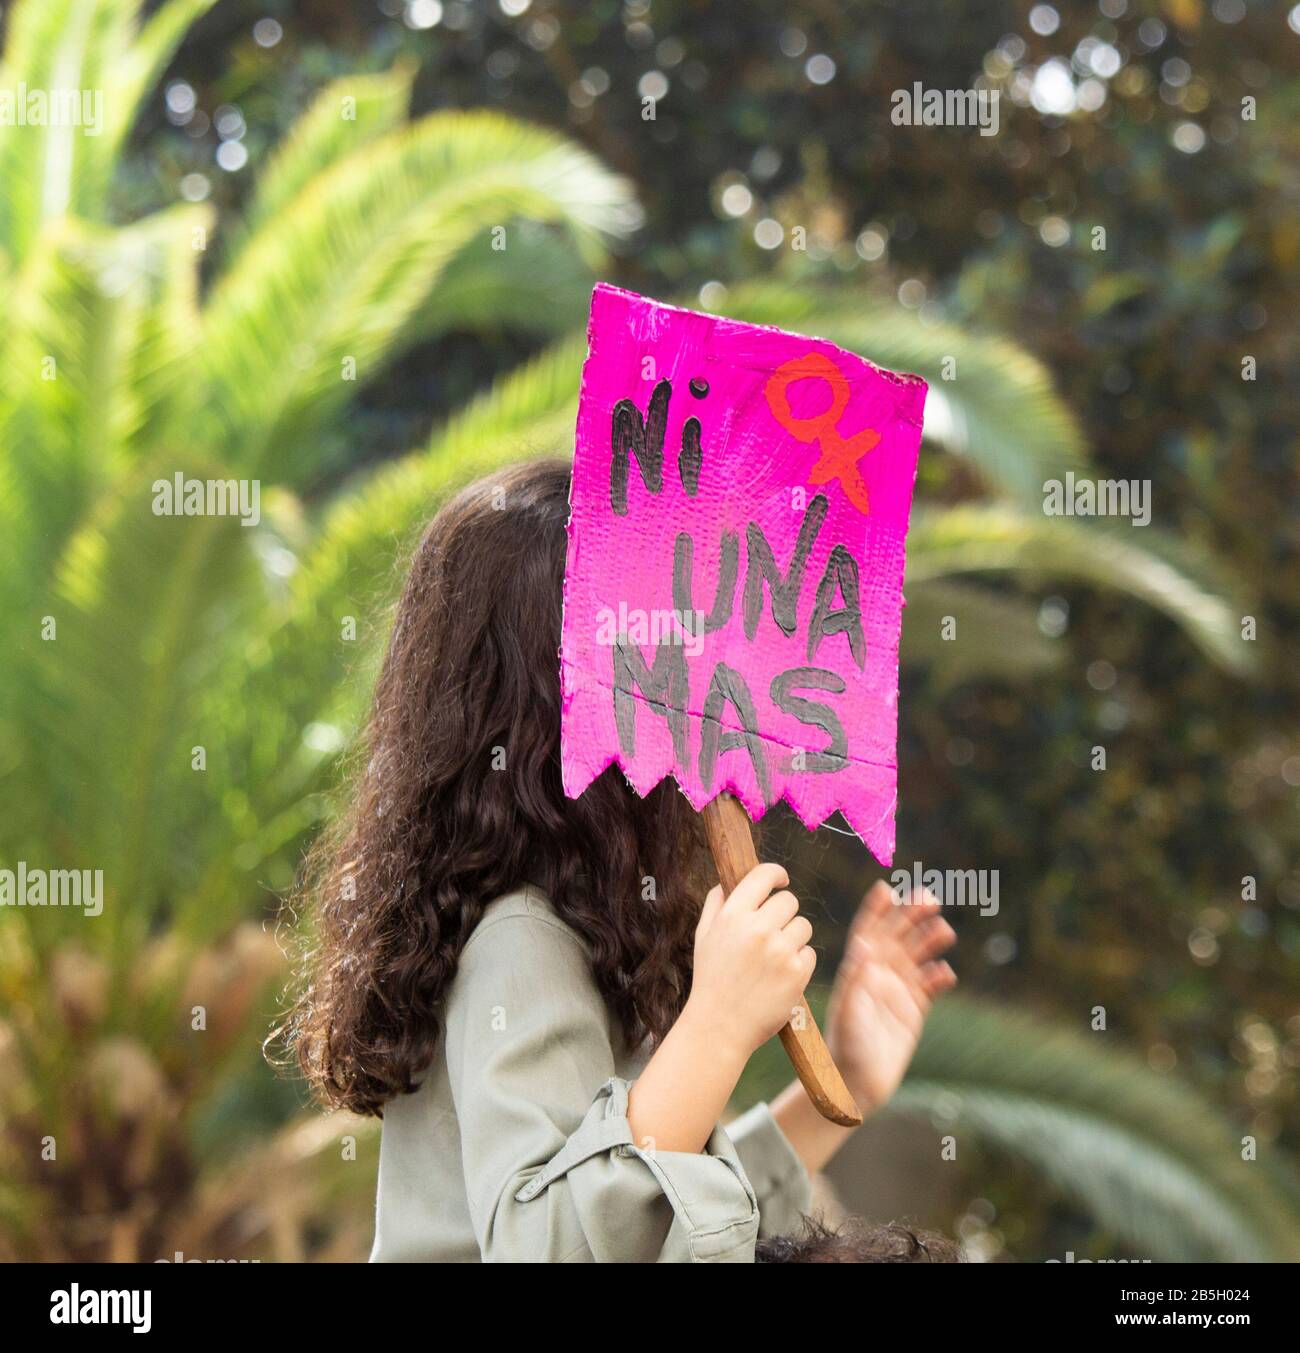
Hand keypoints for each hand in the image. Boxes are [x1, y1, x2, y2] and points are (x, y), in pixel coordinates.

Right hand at [684, 863, 815, 1059]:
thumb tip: (729, 881)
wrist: (720, 1027)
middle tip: (772, 932)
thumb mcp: (703, 936)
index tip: (780, 880)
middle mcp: (757, 929)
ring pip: (803, 926)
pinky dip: (799, 962)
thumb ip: (716, 904)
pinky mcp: (797, 973)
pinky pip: (809, 953)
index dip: (776, 874)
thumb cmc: (711, 979)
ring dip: (793, 938)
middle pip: (789, 900)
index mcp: (733, 915)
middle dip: (783, 913)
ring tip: (774, 958)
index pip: (763, 875)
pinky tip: (780, 976)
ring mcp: (780, 951)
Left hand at [825, 880, 956, 1114]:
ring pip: (918, 956)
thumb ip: (856, 978)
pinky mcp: (914, 1011)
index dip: (876, 909)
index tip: (887, 887)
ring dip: (930, 941)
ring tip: (944, 931)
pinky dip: (940, 977)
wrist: (856, 1084)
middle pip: (898, 936)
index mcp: (857, 969)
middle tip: (930, 897)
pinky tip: (946, 972)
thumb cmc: (845, 1046)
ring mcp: (897, 991)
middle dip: (912, 915)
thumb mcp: (848, 1011)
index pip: (867, 930)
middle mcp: (877, 974)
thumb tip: (865, 945)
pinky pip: (931, 986)